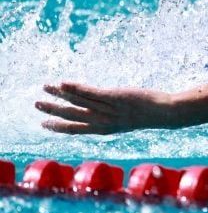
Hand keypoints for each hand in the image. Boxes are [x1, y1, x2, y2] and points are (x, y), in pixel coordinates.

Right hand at [36, 82, 176, 134]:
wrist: (167, 113)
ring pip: (78, 102)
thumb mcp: (128, 118)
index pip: (76, 129)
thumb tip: (104, 108)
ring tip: (45, 87)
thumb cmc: (151, 114)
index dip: (59, 127)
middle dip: (52, 111)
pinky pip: (91, 93)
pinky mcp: (115, 97)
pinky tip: (64, 83)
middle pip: (72, 116)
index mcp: (106, 129)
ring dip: (59, 94)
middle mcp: (104, 121)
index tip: (44, 124)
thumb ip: (113, 115)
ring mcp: (109, 109)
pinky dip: (76, 88)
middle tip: (36, 104)